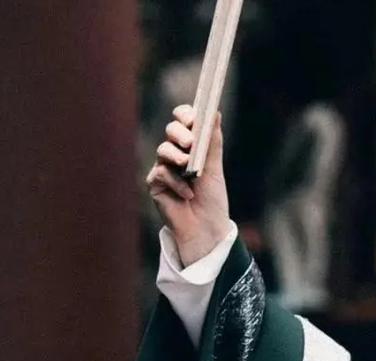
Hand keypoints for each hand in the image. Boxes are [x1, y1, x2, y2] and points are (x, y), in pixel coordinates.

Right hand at [146, 105, 232, 265]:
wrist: (206, 228)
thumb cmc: (212, 199)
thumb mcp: (215, 169)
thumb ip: (213, 142)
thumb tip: (215, 112)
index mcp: (191, 146)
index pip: (183, 121)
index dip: (185, 115)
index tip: (193, 118)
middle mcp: (175, 153)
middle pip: (171, 131)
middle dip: (180, 133)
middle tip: (191, 142)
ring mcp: (163, 167)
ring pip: (163, 149)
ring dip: (177, 156)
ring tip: (188, 166)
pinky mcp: (155, 184)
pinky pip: (161, 174)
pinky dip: (176, 183)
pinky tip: (188, 195)